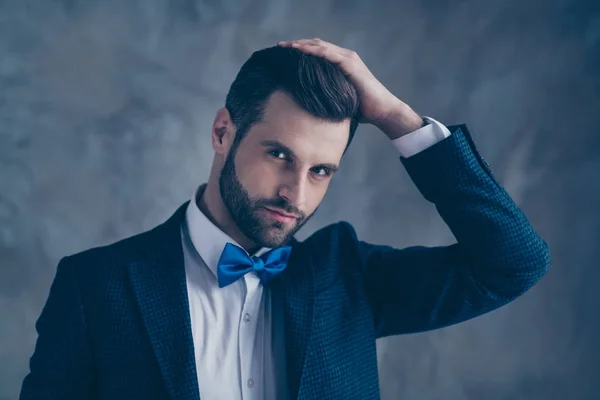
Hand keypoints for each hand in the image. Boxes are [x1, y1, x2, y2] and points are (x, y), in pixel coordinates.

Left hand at [277, 38, 422, 136]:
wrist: (381, 110)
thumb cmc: (363, 109)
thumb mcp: (340, 99)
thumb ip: (328, 96)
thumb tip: (310, 106)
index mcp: (341, 63)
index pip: (318, 51)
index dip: (301, 49)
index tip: (283, 53)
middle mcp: (345, 57)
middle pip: (316, 45)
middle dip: (297, 44)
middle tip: (279, 46)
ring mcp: (348, 59)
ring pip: (320, 46)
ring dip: (301, 45)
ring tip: (286, 46)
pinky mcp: (350, 64)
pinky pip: (328, 54)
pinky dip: (314, 51)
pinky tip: (301, 50)